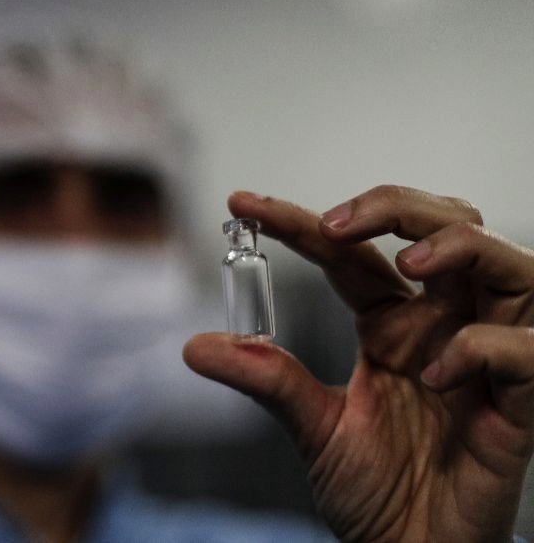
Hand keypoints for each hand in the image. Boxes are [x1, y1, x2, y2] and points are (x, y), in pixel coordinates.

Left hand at [184, 186, 533, 541]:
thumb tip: (195, 346)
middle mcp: (442, 326)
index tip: (242, 206)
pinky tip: (434, 376)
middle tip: (335, 222)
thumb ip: (267, 379)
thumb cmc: (377, 491)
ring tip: (408, 265)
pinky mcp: (521, 401)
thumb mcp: (313, 426)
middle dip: (395, 205)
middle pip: (443, 226)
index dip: (300, 222)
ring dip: (459, 246)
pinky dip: (482, 347)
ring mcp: (485, 358)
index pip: (353, 252)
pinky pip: (523, 349)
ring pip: (505, 263)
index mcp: (392, 326)